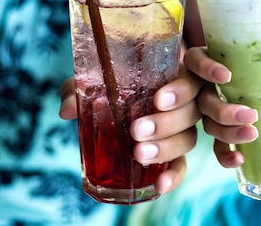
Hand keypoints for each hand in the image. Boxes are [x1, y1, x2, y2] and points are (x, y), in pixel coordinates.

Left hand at [58, 60, 202, 193]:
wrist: (116, 97)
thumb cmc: (111, 82)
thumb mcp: (95, 80)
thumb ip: (79, 88)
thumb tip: (68, 110)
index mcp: (174, 75)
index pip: (191, 80)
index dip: (180, 91)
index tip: (157, 100)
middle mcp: (184, 102)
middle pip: (191, 112)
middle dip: (166, 123)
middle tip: (136, 130)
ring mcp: (182, 129)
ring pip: (188, 138)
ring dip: (166, 148)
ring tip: (139, 153)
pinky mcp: (175, 153)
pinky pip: (181, 165)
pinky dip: (173, 176)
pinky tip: (159, 185)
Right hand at [188, 45, 260, 167]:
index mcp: (216, 63)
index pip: (196, 60)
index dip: (206, 68)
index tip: (227, 77)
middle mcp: (206, 87)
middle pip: (202, 99)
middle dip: (223, 110)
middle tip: (251, 116)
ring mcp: (209, 113)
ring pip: (208, 125)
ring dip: (228, 132)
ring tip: (253, 135)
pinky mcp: (219, 135)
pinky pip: (216, 147)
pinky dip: (225, 156)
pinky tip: (239, 161)